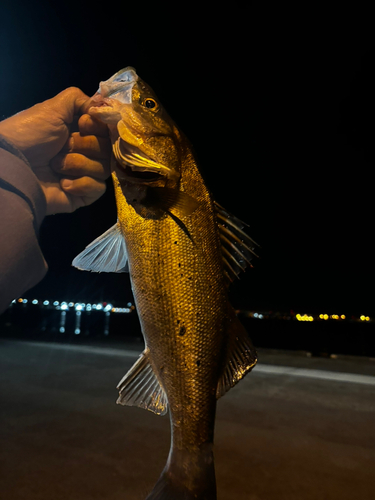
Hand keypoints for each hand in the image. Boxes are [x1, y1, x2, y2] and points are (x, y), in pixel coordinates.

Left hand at [0, 87, 110, 214]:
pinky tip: (62, 183)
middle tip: (63, 146)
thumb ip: (80, 99)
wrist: (13, 166)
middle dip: (85, 145)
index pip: (107, 129)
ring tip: (55, 166)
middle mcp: (84, 151)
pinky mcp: (83, 195)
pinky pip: (98, 188)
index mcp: (79, 130)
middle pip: (107, 148)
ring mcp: (84, 174)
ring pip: (104, 168)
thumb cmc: (30, 134)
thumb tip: (103, 106)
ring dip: (77, 164)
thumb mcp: (53, 108)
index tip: (82, 124)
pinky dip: (81, 184)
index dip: (98, 126)